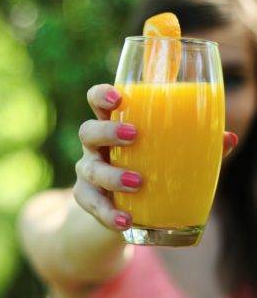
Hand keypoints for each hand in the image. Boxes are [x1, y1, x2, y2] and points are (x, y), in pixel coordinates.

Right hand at [74, 84, 238, 230]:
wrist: (129, 206)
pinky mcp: (87, 197)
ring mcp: (89, 171)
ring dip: (112, 175)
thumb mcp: (166, 155)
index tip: (119, 98)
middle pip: (88, 131)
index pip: (97, 101)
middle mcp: (96, 147)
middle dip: (106, 131)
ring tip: (137, 182)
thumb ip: (194, 146)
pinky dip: (108, 213)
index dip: (102, 95)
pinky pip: (92, 204)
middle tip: (133, 135)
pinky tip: (126, 220)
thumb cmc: (149, 169)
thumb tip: (228, 138)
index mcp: (114, 127)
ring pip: (89, 169)